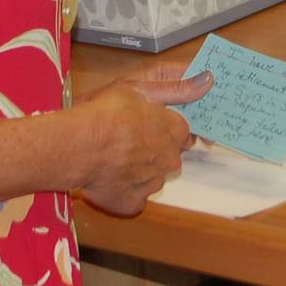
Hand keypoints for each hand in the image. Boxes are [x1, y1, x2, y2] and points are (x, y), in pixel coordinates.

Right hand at [72, 70, 211, 215]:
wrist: (76, 146)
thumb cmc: (106, 113)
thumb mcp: (141, 89)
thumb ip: (177, 88)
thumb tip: (208, 82)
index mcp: (173, 131)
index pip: (182, 130)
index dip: (166, 126)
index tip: (149, 123)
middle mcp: (168, 159)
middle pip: (170, 155)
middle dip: (155, 149)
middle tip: (128, 139)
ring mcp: (151, 183)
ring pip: (154, 177)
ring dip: (141, 170)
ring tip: (115, 158)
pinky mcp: (133, 203)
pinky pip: (136, 197)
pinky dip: (126, 190)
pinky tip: (110, 177)